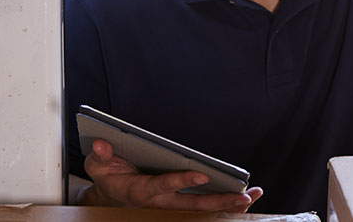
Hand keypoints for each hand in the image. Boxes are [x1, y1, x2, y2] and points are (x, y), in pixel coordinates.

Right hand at [80, 139, 262, 211]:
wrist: (111, 195)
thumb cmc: (110, 176)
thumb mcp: (97, 165)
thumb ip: (100, 156)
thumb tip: (103, 144)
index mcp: (141, 191)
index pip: (164, 186)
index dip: (181, 181)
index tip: (202, 175)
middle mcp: (161, 202)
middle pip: (193, 205)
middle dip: (220, 201)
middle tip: (244, 195)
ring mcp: (172, 205)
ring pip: (204, 208)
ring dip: (228, 203)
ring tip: (255, 194)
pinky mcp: (180, 203)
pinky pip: (206, 206)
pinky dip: (225, 203)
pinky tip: (246, 196)